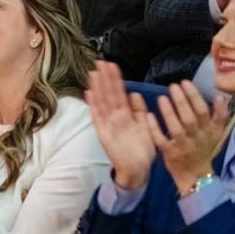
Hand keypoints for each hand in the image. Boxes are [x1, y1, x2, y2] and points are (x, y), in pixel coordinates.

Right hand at [86, 61, 155, 189]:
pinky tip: (89, 93)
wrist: (137, 170)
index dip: (116, 79)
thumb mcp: (145, 127)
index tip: (112, 65)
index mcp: (126, 115)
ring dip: (97, 87)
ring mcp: (108, 124)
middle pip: (109, 94)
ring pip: (102, 102)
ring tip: (93, 73)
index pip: (120, 93)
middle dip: (105, 78)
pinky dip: (93, 105)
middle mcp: (115, 117)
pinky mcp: (103, 133)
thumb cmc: (142, 150)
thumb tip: (134, 94)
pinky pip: (97, 117)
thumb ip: (140, 111)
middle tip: (101, 62)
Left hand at [146, 81, 228, 195]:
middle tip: (173, 86)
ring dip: (169, 112)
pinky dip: (155, 129)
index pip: (203, 110)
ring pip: (176, 128)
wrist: (197, 175)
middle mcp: (197, 137)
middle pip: (190, 117)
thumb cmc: (205, 148)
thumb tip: (221, 95)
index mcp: (209, 130)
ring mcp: (183, 146)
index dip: (194, 96)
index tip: (185, 82)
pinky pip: (161, 140)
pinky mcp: (170, 153)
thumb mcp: (218, 133)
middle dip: (182, 100)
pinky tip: (149, 116)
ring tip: (162, 97)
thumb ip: (220, 114)